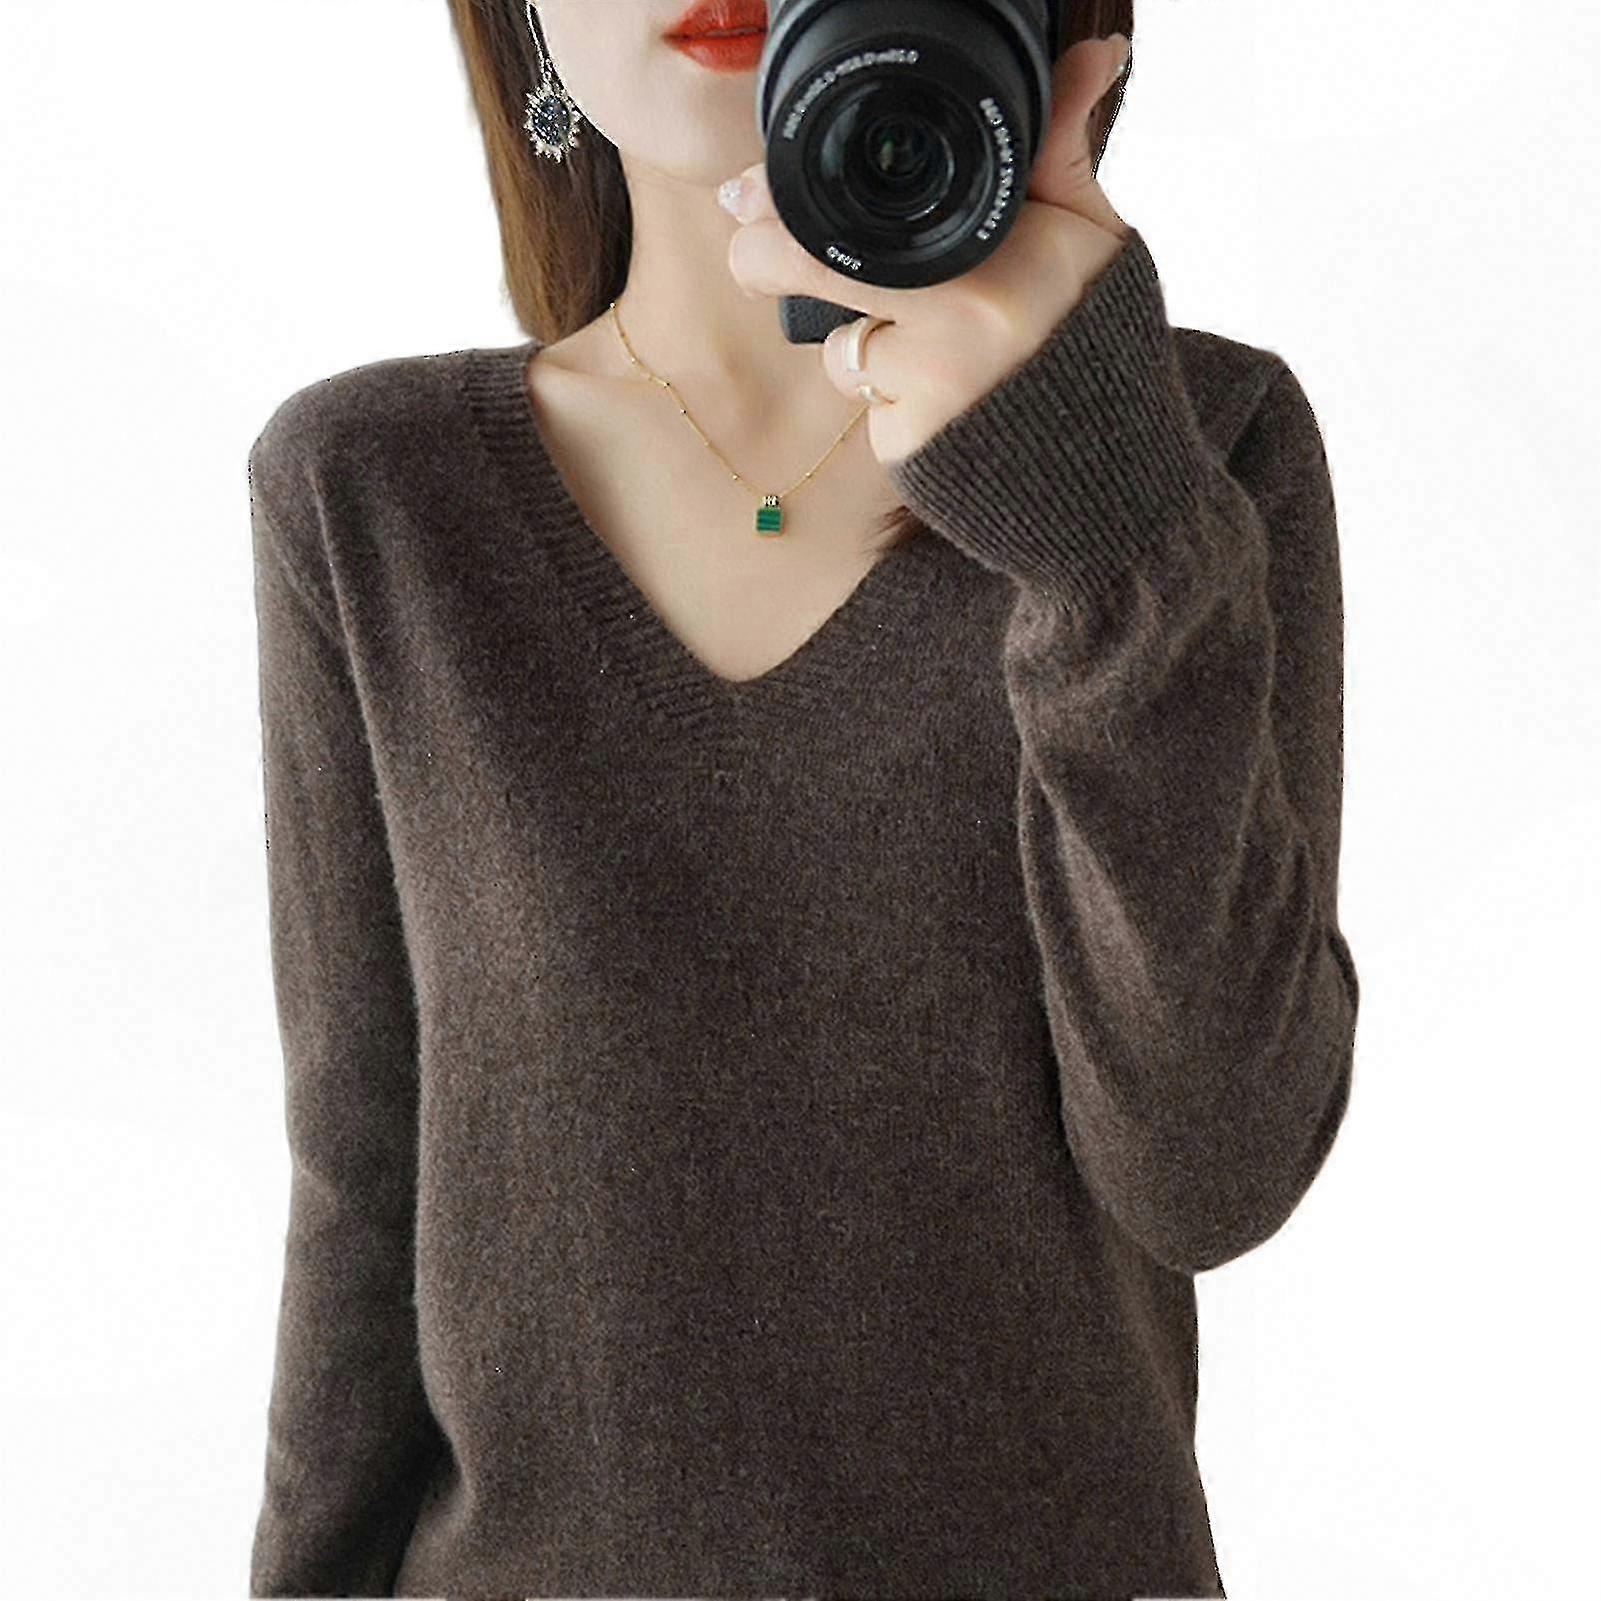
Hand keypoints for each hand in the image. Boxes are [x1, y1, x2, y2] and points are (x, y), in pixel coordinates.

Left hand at [721, 32, 1134, 467]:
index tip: (743, 196)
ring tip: (927, 345)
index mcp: (989, 256)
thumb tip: (1095, 51)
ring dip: (861, 344)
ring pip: (842, 351)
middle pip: (808, 275)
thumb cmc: (1092, 328)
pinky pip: (867, 409)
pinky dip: (889, 400)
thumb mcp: (1088, 229)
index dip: (780, 205)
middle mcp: (952, 323)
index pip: (853, 218)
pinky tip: (937, 398)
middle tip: (756, 250)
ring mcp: (925, 391)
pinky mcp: (907, 446)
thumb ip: (1061, 144)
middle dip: (766, 260)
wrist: (1109, 450)